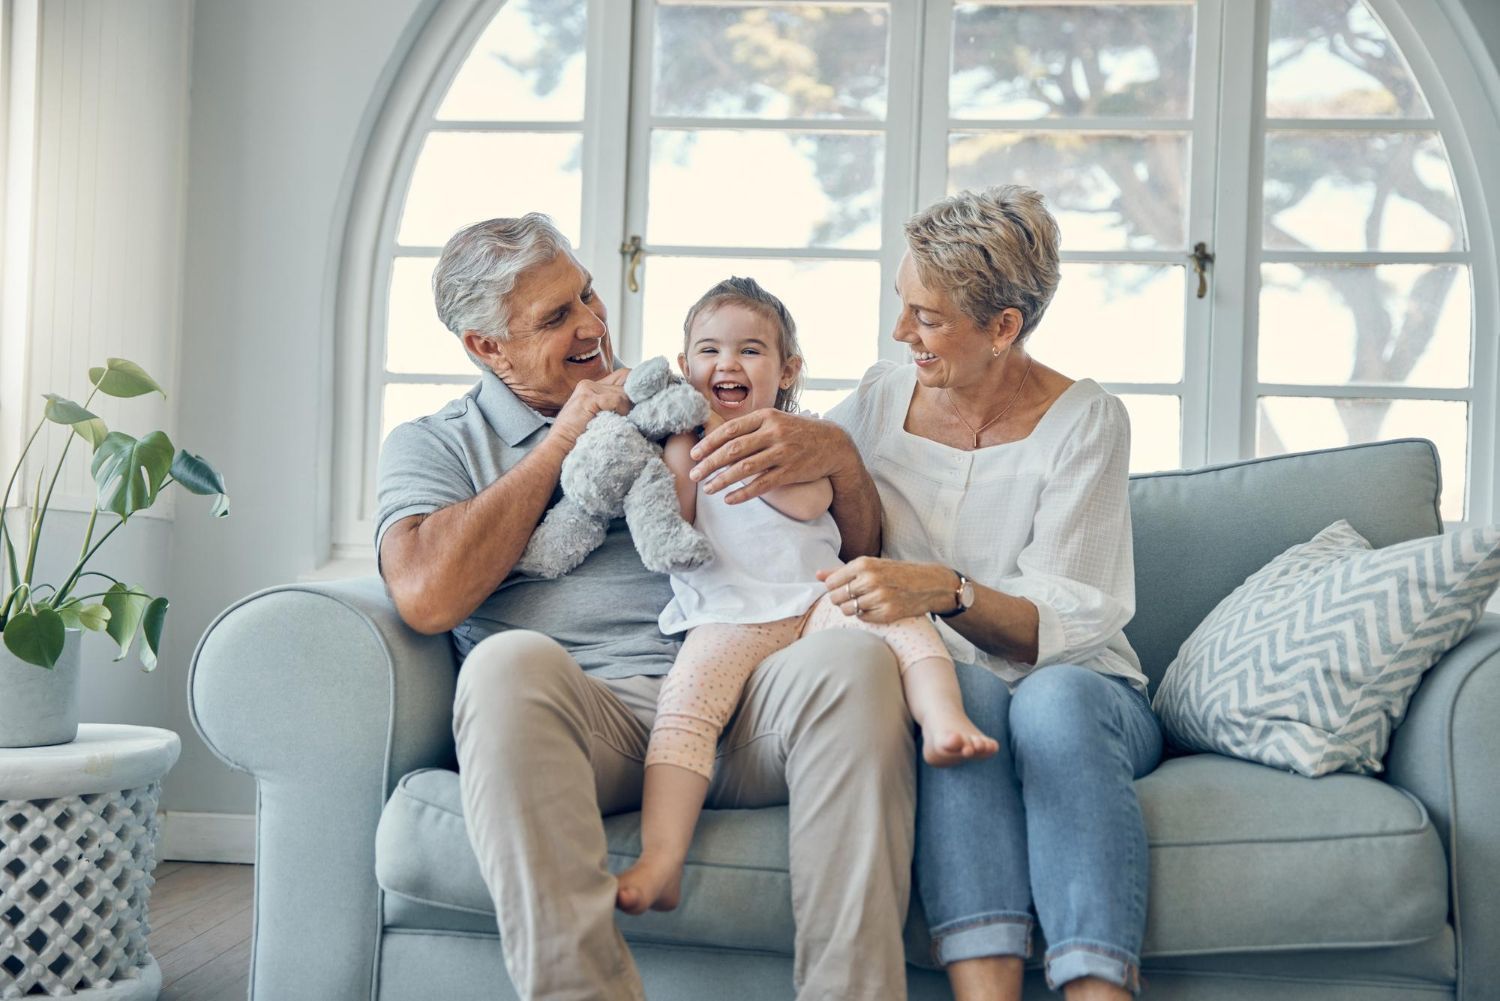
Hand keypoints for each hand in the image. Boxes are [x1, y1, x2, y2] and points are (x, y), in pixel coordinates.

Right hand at [549, 369, 631, 448]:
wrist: (558, 448)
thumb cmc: (578, 438)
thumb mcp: (596, 417)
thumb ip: (611, 407)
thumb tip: (639, 405)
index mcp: (590, 387)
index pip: (623, 375)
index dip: (635, 386)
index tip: (643, 402)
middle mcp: (589, 384)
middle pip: (626, 381)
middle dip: (635, 398)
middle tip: (636, 414)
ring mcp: (588, 390)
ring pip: (624, 393)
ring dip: (628, 410)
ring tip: (622, 423)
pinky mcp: (589, 399)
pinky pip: (617, 400)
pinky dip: (622, 412)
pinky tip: (616, 423)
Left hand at [688, 409, 852, 502]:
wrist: (834, 444)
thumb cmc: (798, 432)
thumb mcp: (776, 420)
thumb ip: (751, 426)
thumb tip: (717, 434)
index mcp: (766, 417)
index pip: (730, 429)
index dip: (709, 442)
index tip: (693, 454)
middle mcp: (773, 433)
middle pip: (733, 449)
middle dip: (709, 463)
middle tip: (693, 475)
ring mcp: (783, 452)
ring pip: (745, 468)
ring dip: (722, 480)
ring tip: (707, 489)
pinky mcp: (790, 471)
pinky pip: (762, 485)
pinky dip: (743, 493)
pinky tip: (729, 499)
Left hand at [817, 558, 957, 623]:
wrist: (929, 583)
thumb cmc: (896, 572)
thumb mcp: (870, 565)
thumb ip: (841, 571)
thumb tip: (817, 575)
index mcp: (863, 564)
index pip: (831, 583)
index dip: (833, 588)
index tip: (842, 588)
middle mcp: (870, 579)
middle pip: (836, 598)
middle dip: (840, 600)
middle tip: (853, 597)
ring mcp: (879, 597)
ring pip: (848, 610)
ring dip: (852, 608)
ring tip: (864, 602)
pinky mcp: (887, 613)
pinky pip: (863, 618)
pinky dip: (865, 615)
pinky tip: (875, 607)